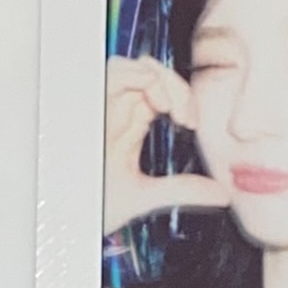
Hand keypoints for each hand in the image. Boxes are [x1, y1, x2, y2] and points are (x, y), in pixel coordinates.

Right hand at [104, 56, 230, 236]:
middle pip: (146, 72)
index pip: (157, 90)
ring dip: (156, 78)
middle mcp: (112, 110)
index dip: (180, 96)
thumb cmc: (90, 207)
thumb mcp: (144, 197)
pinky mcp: (88, 104)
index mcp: (127, 125)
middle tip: (185, 116)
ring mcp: (99, 105)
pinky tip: (153, 99)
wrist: (64, 221)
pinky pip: (112, 72)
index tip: (192, 124)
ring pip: (131, 67)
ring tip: (168, 107)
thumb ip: (182, 190)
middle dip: (173, 84)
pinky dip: (137, 75)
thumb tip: (223, 193)